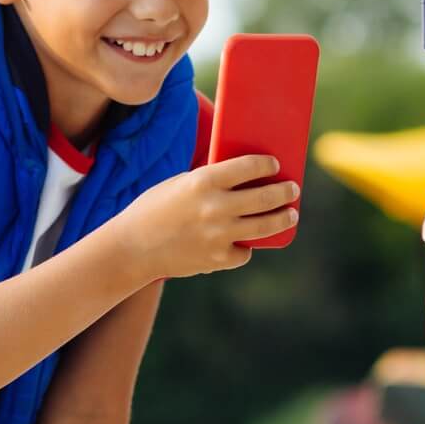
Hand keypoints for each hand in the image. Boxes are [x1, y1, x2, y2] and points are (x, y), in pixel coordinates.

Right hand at [120, 154, 297, 278]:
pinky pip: (244, 252)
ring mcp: (218, 235)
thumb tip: (244, 176)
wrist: (132, 248)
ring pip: (266, 226)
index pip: (248, 166)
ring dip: (284, 219)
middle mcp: (215, 207)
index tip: (275, 164)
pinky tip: (247, 242)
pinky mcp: (217, 259)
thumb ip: (210, 181)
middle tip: (293, 189)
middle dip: (285, 192)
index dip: (267, 164)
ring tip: (290, 214)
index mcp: (203, 182)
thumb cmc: (154, 209)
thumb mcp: (179, 184)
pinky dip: (245, 247)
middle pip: (265, 198)